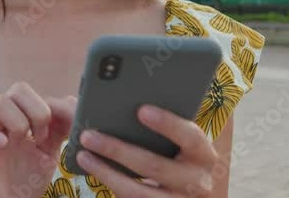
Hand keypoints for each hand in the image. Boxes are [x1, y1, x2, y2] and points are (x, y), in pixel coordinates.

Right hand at [0, 83, 74, 197]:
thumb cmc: (25, 180)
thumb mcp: (49, 153)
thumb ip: (60, 129)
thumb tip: (70, 100)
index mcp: (21, 118)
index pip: (35, 94)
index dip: (53, 107)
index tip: (65, 130)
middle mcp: (4, 120)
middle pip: (18, 89)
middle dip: (37, 111)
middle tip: (42, 138)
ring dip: (18, 122)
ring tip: (23, 144)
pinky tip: (2, 144)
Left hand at [74, 105, 219, 196]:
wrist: (191, 193)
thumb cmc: (181, 157)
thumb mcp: (182, 145)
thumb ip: (166, 128)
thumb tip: (124, 100)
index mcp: (204, 155)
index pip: (190, 137)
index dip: (168, 124)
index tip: (141, 110)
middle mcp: (197, 182)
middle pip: (154, 166)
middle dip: (118, 150)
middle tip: (89, 135)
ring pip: (138, 191)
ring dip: (106, 172)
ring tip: (84, 156)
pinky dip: (111, 183)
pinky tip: (95, 169)